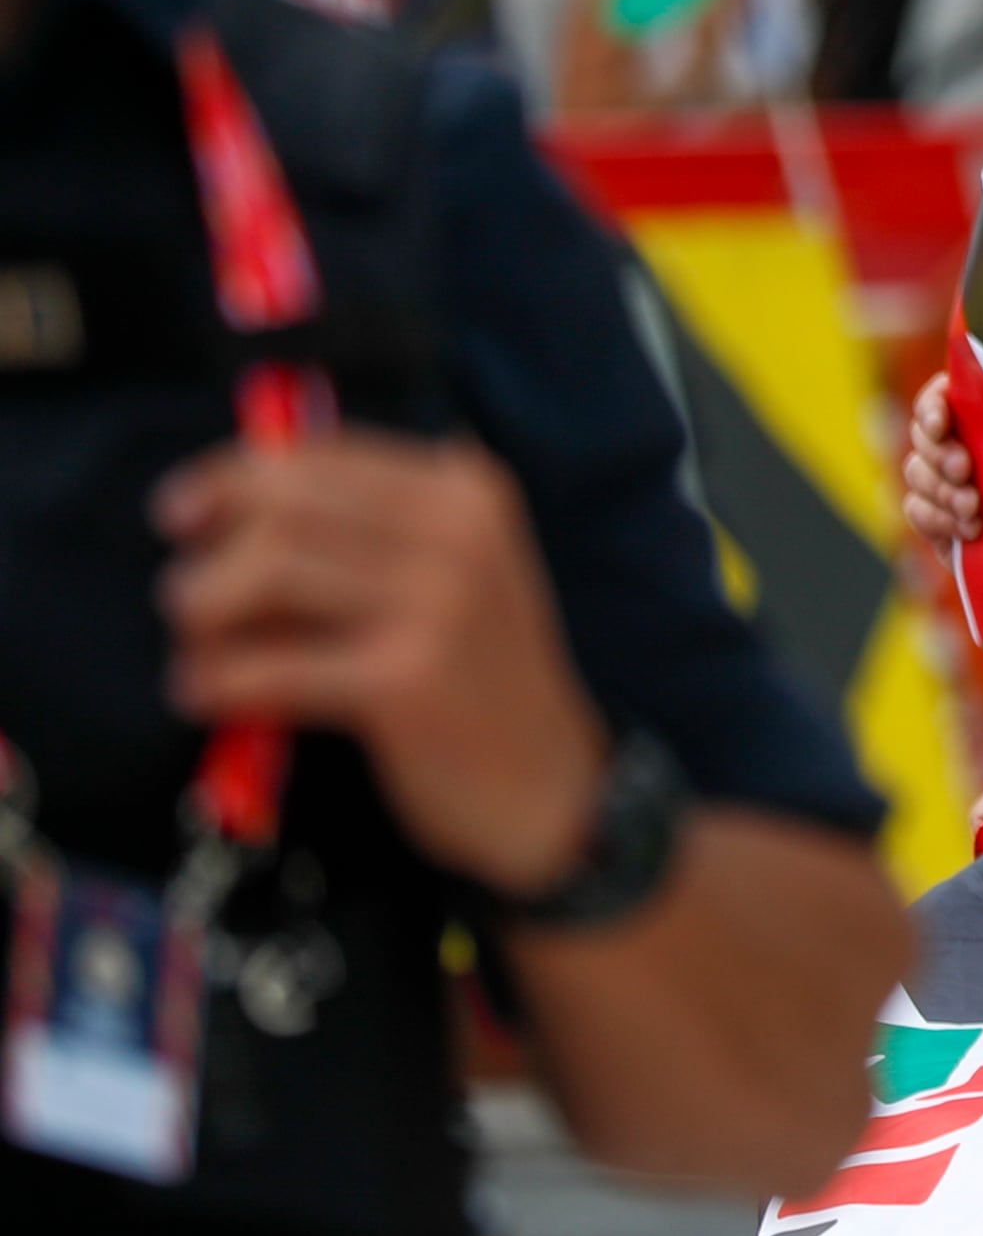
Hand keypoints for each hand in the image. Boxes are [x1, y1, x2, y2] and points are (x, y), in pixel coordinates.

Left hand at [155, 432, 608, 901]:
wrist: (547, 780)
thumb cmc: (475, 673)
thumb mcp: (451, 574)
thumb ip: (372, 529)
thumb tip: (231, 503)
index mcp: (466, 493)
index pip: (324, 455)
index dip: (233, 476)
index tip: (180, 512)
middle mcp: (458, 534)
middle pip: (286, 508)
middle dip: (212, 550)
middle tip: (185, 597)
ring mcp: (438, 605)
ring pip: (269, 573)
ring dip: (205, 613)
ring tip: (200, 650)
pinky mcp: (406, 681)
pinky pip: (273, 666)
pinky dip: (217, 680)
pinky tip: (205, 696)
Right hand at [897, 374, 975, 553]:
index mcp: (978, 414)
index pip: (938, 398)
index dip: (932, 408)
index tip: (940, 425)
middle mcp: (950, 441)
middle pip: (922, 437)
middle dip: (940, 453)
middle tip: (963, 470)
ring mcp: (936, 479)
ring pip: (917, 474)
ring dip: (943, 490)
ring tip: (972, 507)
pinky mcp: (932, 516)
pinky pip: (918, 512)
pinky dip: (940, 519)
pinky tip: (969, 528)